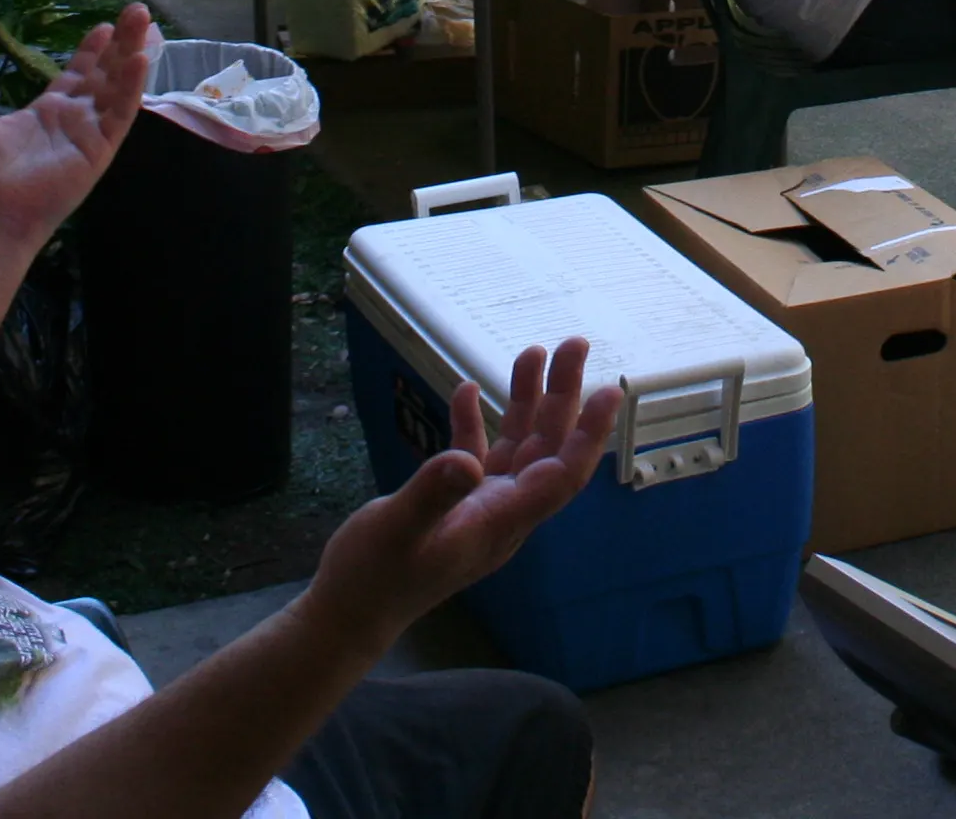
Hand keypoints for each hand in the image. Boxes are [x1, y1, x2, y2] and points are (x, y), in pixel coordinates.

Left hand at [0, 3, 153, 248]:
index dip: (92, 51)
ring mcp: (91, 131)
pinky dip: (131, 86)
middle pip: (105, 72)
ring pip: (118, 85)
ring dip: (132, 54)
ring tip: (145, 23)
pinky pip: (120, 113)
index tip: (103, 25)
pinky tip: (139, 60)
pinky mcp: (100, 147)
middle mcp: (75, 118)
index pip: (78, 74)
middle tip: (137, 11)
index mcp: (49, 111)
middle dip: (121, 42)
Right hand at [311, 338, 619, 639]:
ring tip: (533, 353)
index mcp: (500, 523)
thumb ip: (430, 495)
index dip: (587, 436)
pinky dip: (476, 422)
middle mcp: (501, 513)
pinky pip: (477, 454)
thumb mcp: (397, 530)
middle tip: (573, 344)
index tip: (606, 393)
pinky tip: (468, 390)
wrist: (349, 612)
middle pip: (547, 449)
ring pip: (517, 445)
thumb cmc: (372, 578)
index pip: (560, 477)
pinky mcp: (454, 503)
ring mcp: (479, 507)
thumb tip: (465, 462)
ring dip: (528, 401)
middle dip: (563, 398)